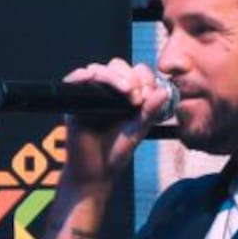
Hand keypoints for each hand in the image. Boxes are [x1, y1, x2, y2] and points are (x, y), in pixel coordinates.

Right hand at [61, 58, 171, 191]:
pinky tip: (89, 77)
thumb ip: (149, 112)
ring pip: (99, 70)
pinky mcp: (73, 101)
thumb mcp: (137, 132)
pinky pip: (74, 80)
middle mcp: (108, 91)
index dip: (145, 79)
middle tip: (137, 97)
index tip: (148, 97)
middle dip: (130, 76)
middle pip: (117, 66)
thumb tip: (164, 91)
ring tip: (126, 92)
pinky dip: (80, 76)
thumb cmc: (116, 153)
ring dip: (113, 76)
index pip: (136, 72)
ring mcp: (90, 95)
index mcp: (127, 95)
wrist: (95, 172)